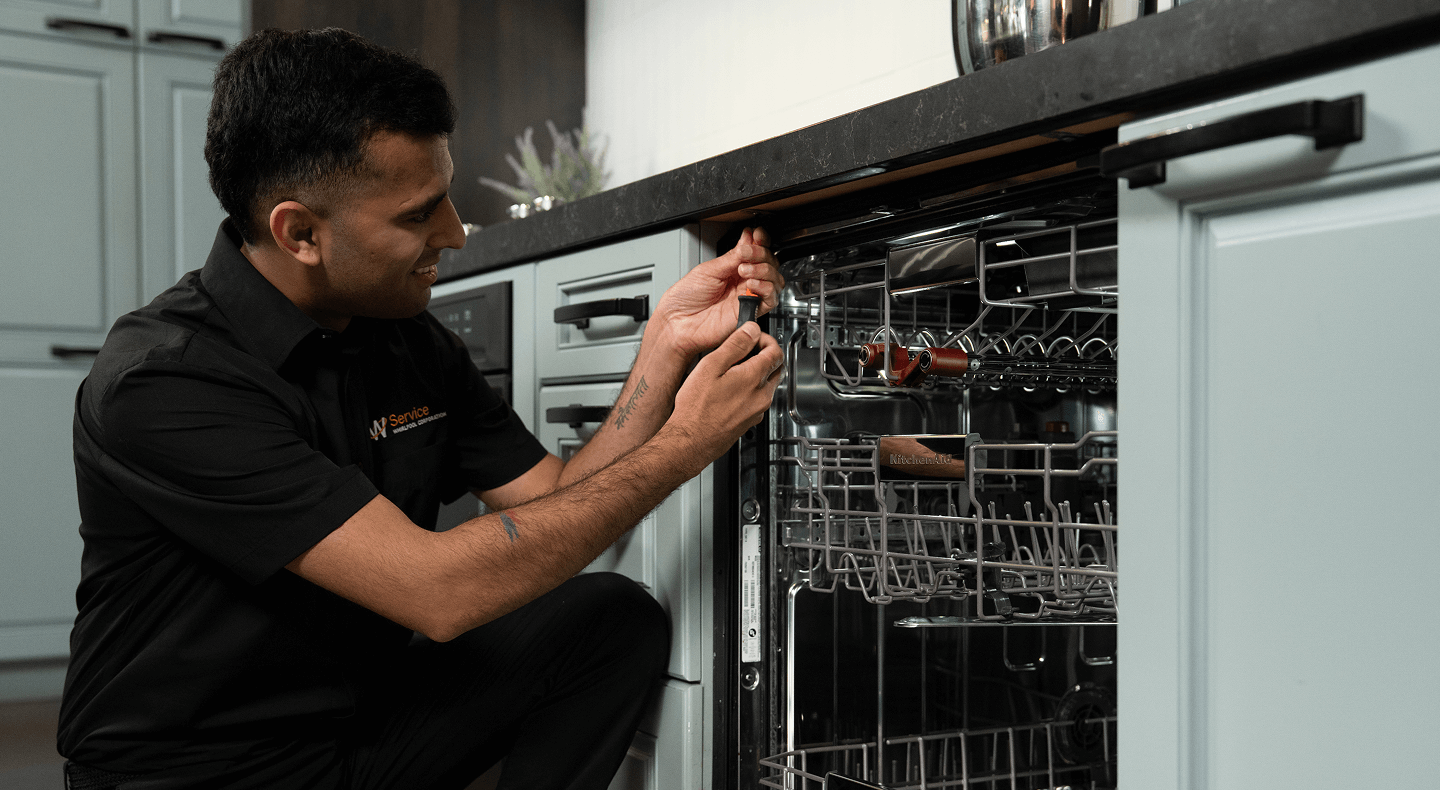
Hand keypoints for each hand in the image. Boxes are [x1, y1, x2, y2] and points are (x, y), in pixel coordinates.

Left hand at [651, 227, 785, 359]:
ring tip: (744, 269)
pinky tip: (751, 283)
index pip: (756, 252)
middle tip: (746, 253)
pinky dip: (765, 288)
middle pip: (769, 263)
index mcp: (732, 269)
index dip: (760, 242)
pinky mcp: (750, 312)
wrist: (678, 321)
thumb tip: (748, 239)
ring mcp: (747, 297)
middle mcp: (742, 282)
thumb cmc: (686, 298)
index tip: (757, 234)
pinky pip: (770, 300)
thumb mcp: (709, 269)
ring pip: (774, 280)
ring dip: (764, 269)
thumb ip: (732, 256)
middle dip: (761, 253)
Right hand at [664, 322, 782, 464]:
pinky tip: (730, 389)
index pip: (775, 351)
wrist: (690, 441)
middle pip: (776, 368)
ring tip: (734, 369)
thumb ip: (734, 345)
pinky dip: (751, 389)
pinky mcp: (750, 422)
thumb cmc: (697, 409)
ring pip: (767, 384)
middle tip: (747, 350)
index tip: (753, 337)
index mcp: (754, 379)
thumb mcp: (711, 367)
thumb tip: (751, 330)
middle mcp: (761, 396)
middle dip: (766, 355)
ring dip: (758, 372)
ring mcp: (757, 411)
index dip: (765, 339)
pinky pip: (758, 400)